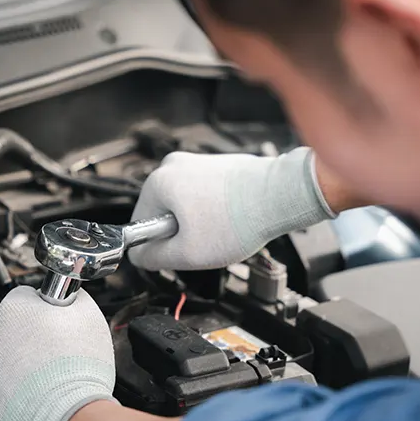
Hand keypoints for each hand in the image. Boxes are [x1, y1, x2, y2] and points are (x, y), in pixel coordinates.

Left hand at [0, 286, 115, 420]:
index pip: (27, 298)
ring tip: (42, 382)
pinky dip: (5, 390)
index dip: (45, 313)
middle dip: (26, 339)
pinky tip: (28, 398)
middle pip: (8, 327)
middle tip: (52, 358)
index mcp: (14, 307)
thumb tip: (66, 295)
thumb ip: (72, 297)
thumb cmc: (79, 372)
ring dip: (14, 365)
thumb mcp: (90, 317)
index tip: (55, 328)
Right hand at [128, 147, 335, 270]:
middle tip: (203, 242)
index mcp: (158, 183)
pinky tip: (230, 218)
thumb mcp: (186, 254)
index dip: (157, 245)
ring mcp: (196, 162)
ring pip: (184, 205)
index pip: (138, 224)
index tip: (179, 250)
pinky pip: (203, 195)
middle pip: (162, 213)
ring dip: (198, 222)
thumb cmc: (239, 220)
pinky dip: (213, 210)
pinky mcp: (216, 165)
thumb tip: (139, 257)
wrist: (281, 196)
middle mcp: (174, 166)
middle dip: (180, 232)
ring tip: (221, 229)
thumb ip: (153, 258)